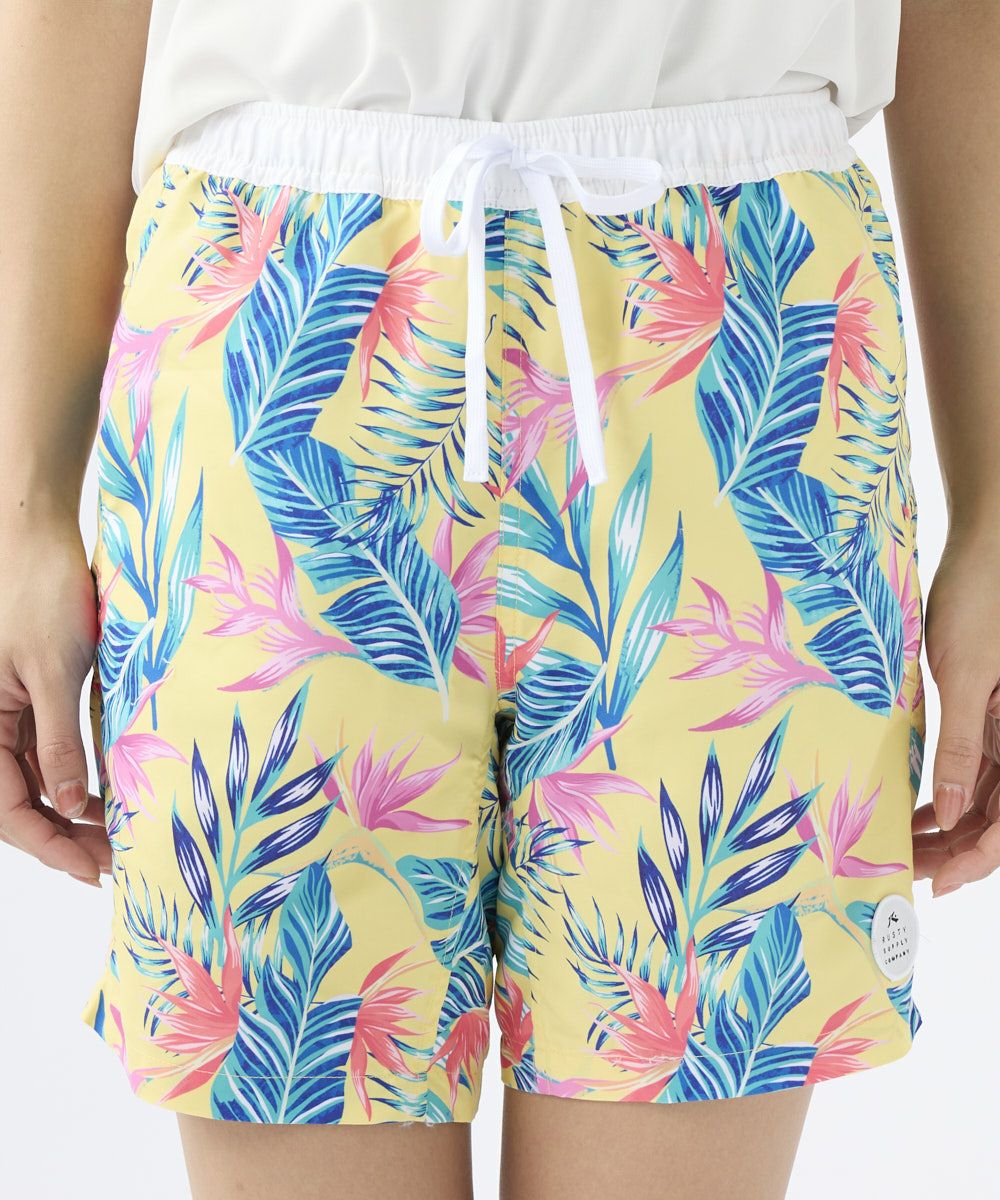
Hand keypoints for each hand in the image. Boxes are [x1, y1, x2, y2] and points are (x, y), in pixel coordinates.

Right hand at [0, 524, 109, 886]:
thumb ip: (59, 741)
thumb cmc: (39, 593)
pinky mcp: (27, 697)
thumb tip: (71, 806)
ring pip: (33, 782)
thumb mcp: (56, 672)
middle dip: (64, 838)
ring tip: (117, 837)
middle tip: (115, 862)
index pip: (8, 810)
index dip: (49, 846)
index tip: (92, 869)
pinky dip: (72, 778)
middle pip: (19, 802)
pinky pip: (44, 752)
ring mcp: (5, 713)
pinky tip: (105, 795)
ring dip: (71, 813)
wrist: (36, 536)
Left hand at [912, 533, 999, 895]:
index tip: (937, 884)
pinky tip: (917, 811)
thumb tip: (952, 813)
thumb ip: (961, 747)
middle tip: (903, 869)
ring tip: (902, 846)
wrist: (986, 551)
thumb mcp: (964, 677)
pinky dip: (948, 796)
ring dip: (948, 828)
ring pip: (985, 800)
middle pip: (996, 820)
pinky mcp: (990, 716)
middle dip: (954, 852)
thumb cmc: (981, 603)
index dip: (976, 862)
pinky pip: (975, 772)